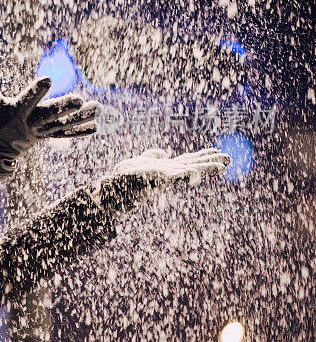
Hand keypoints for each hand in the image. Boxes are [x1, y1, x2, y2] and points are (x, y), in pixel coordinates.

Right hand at [0, 74, 98, 179]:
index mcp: (17, 112)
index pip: (27, 100)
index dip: (37, 90)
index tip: (47, 79)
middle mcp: (31, 123)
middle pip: (50, 114)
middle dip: (64, 108)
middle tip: (79, 99)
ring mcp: (41, 131)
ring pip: (63, 123)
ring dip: (82, 117)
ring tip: (97, 108)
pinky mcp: (47, 135)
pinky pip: (66, 133)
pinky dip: (81, 130)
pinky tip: (96, 125)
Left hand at [97, 148, 231, 212]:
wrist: (111, 188)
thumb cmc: (124, 177)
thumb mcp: (141, 161)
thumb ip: (152, 156)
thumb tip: (163, 152)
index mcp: (166, 169)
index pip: (189, 161)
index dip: (203, 157)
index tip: (219, 152)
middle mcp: (168, 174)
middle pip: (194, 165)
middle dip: (211, 162)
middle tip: (230, 158)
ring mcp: (163, 178)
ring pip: (189, 172)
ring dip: (206, 169)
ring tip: (223, 165)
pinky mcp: (155, 181)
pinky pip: (172, 178)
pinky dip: (186, 175)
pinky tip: (196, 173)